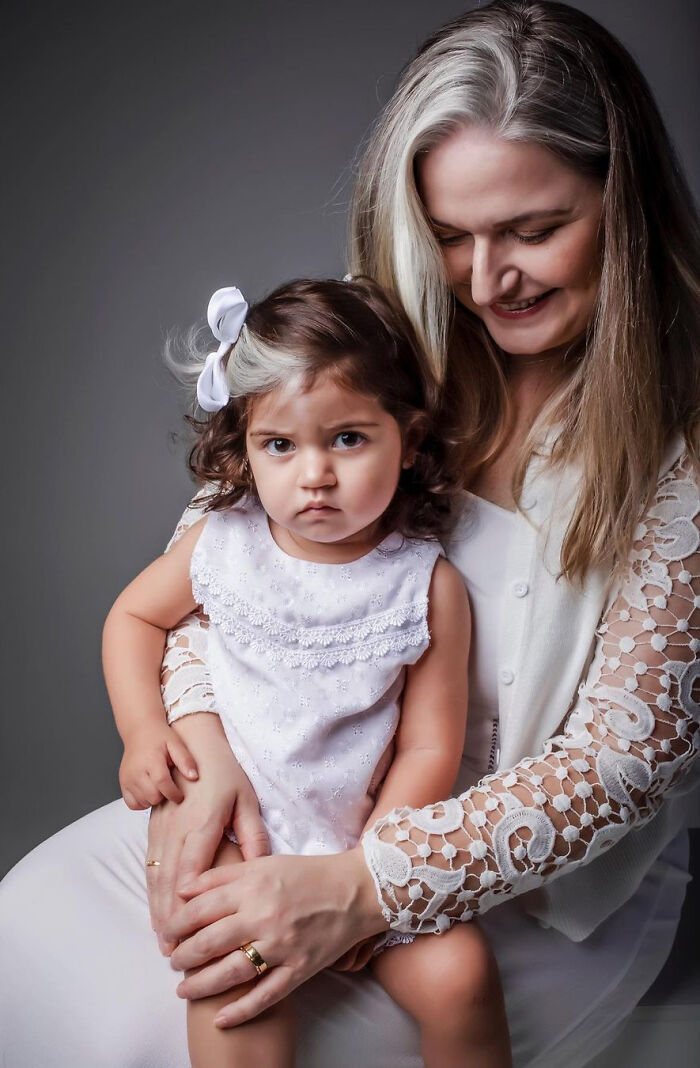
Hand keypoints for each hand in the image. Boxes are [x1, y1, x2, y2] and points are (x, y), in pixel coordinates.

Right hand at [119, 722, 198, 808]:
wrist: (139, 731)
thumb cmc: (159, 737)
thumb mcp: (176, 743)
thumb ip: (185, 760)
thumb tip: (194, 777)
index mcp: (151, 760)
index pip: (162, 783)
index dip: (174, 793)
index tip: (181, 795)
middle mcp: (136, 771)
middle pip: (153, 796)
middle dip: (165, 795)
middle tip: (170, 786)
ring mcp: (127, 779)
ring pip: (143, 802)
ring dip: (154, 799)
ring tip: (159, 786)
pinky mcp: (123, 784)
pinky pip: (132, 804)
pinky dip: (142, 802)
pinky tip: (149, 791)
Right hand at [146, 714, 269, 954]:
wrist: (192, 747)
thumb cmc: (225, 774)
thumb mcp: (247, 800)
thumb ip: (253, 834)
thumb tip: (261, 867)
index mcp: (203, 822)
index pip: (193, 867)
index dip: (189, 901)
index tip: (192, 931)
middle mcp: (178, 829)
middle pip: (170, 880)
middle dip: (171, 918)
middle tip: (175, 953)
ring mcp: (162, 830)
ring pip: (156, 876)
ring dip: (158, 910)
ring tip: (164, 942)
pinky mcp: (154, 830)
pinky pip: (150, 866)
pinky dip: (152, 893)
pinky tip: (156, 914)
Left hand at [164, 846, 388, 1027]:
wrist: (356, 890)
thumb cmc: (308, 874)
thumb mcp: (265, 862)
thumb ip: (224, 874)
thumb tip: (185, 889)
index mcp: (254, 887)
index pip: (202, 908)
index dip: (177, 923)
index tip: (167, 933)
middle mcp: (265, 916)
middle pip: (210, 942)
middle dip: (184, 956)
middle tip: (173, 962)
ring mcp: (283, 946)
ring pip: (232, 971)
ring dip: (202, 985)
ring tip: (183, 990)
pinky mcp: (300, 968)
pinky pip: (266, 995)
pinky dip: (241, 1010)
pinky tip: (220, 1019)